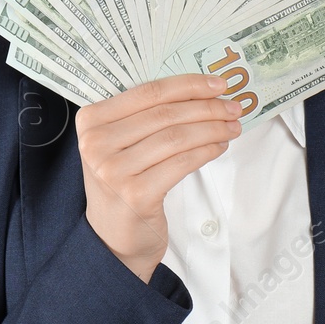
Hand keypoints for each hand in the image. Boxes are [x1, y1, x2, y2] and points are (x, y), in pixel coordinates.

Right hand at [77, 73, 243, 281]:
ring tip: (232, 127)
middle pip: (165, 114)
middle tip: (233, 107)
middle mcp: (96, 143)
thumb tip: (200, 90)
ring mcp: (114, 171)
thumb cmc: (123, 183)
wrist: (112, 239)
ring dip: (212, 129)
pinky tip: (220, 147)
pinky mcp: (136, 195)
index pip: (147, 92)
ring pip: (176, 137)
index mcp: (91, 120)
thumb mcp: (120, 144)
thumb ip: (145, 116)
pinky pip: (181, 163)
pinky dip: (206, 151)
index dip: (188, 85)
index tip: (218, 84)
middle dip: (206, 107)